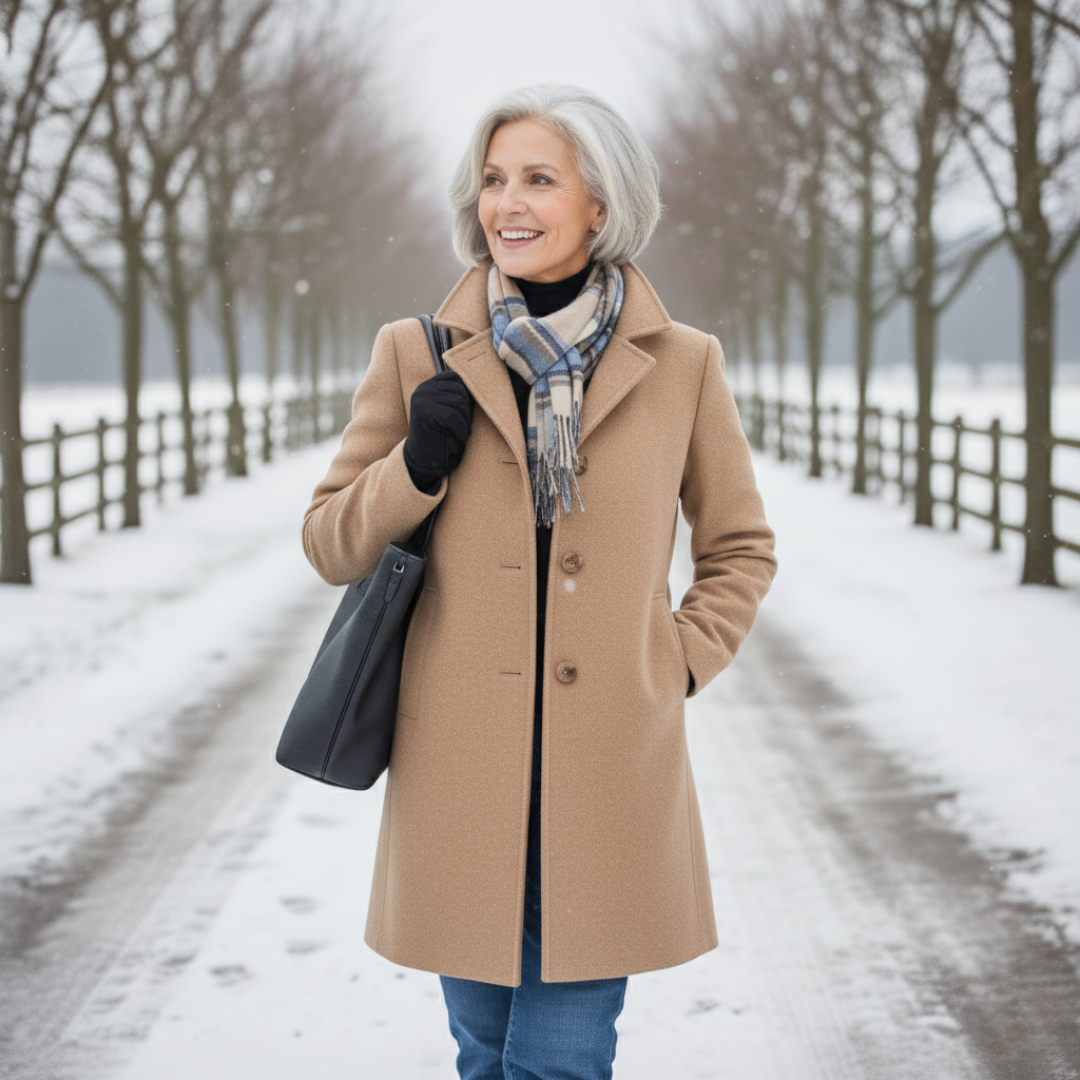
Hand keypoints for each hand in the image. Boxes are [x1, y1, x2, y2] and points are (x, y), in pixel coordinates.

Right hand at [404, 371, 474, 491]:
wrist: (423, 461)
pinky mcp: (424, 412)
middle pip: (460, 389)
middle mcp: (423, 389)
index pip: (457, 378)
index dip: (467, 395)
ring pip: (459, 402)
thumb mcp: (449, 411)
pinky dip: (461, 429)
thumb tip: (484, 381)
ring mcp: (422, 399)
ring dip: (465, 421)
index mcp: (429, 385)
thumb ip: (458, 396)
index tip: (466, 414)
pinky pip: (453, 416)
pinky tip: (459, 438)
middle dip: (467, 410)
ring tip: (460, 432)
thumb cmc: (442, 436)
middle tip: (463, 427)